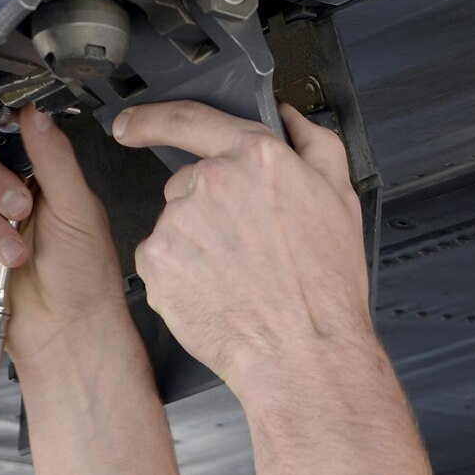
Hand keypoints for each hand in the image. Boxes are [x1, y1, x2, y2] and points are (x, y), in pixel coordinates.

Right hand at [0, 107, 128, 375]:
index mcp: (41, 176)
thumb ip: (54, 158)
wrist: (69, 331)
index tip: (18, 158)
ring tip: (16, 252)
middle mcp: (9, 193)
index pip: (5, 135)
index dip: (4, 141)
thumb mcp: (79, 209)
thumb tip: (36, 113)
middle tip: (20, 208)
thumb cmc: (86, 279)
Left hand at [112, 100, 376, 399]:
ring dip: (196, 246)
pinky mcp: (158, 263)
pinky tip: (215, 295)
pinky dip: (180, 277)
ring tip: (237, 280)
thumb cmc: (325, 289)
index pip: (190, 119)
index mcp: (256, 159)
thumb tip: (291, 120)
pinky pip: (160, 261)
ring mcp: (179, 222)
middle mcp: (211, 182)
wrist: (302, 354)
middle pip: (188, 184)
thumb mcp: (341, 200)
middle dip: (208, 211)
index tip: (132, 125)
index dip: (152, 119)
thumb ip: (314, 145)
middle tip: (244, 251)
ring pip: (175, 226)